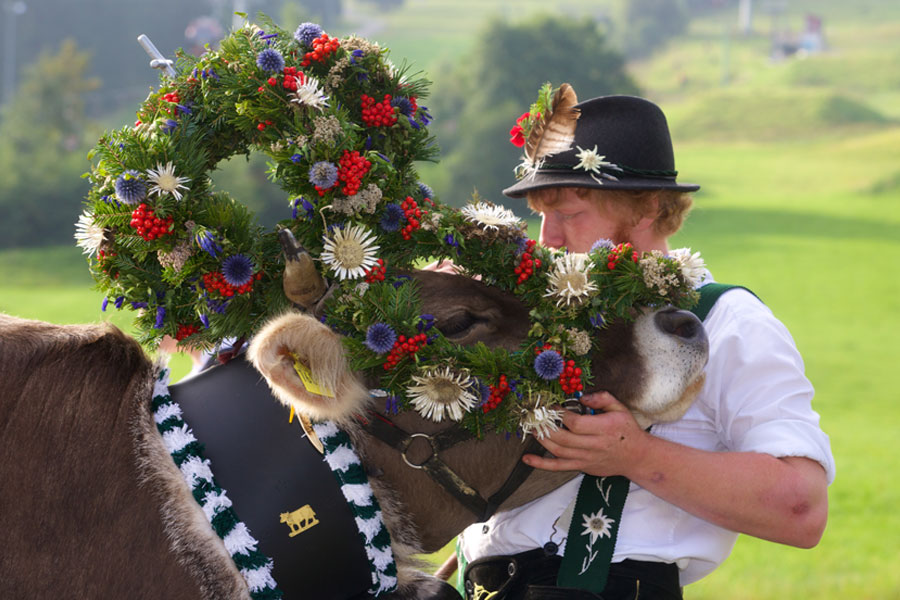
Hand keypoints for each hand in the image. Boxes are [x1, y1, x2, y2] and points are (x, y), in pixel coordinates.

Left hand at [522, 391, 650, 477]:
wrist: (636, 457)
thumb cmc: (627, 430)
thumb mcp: (619, 408)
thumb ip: (601, 398)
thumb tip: (582, 396)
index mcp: (604, 429)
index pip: (576, 423)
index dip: (560, 415)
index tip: (552, 406)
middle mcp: (594, 445)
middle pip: (564, 438)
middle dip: (546, 426)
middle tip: (535, 416)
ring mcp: (586, 458)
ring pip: (559, 451)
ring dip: (542, 440)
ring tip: (532, 428)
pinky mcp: (582, 467)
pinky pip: (559, 467)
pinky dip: (541, 464)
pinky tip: (527, 458)